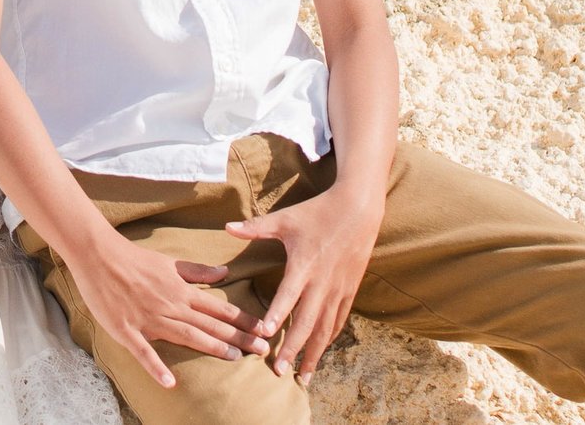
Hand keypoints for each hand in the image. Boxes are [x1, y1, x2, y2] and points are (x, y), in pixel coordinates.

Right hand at [62, 233, 269, 389]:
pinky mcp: (127, 330)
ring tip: (235, 358)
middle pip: (209, 324)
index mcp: (180, 291)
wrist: (98, 256)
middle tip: (262, 349)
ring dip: (211, 346)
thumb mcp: (169, 262)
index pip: (218, 309)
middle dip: (237, 336)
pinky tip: (170, 383)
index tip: (263, 330)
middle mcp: (170, 305)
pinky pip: (144, 352)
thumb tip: (224, 273)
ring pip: (186, 335)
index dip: (242, 320)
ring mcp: (149, 319)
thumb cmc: (133, 258)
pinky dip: (156, 367)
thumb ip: (197, 272)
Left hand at [225, 185, 383, 384]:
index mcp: (303, 264)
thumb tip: (226, 226)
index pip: (288, 295)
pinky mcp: (350, 290)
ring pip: (325, 327)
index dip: (276, 315)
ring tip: (303, 376)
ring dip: (314, 353)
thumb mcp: (284, 218)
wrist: (358, 209)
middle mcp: (322, 281)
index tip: (265, 334)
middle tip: (280, 371)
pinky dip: (329, 338)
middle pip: (307, 321)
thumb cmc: (316, 212)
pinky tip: (321, 353)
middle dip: (293, 348)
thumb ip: (255, 227)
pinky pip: (339, 319)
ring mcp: (338, 288)